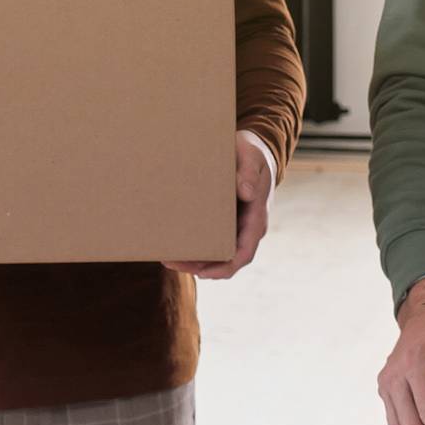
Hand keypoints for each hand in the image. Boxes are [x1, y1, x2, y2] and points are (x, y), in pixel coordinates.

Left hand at [169, 131, 279, 278]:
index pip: (244, 252)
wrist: (253, 152)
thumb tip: (247, 193)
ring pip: (217, 254)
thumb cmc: (252, 154)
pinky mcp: (225, 222)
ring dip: (194, 260)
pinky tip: (176, 245)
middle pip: (226, 260)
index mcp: (256, 217)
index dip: (224, 267)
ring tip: (168, 258)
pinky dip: (196, 247)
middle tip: (171, 262)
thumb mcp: (252, 157)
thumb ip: (249, 171)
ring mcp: (236, 226)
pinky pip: (212, 240)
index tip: (203, 273)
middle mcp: (247, 228)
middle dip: (200, 267)